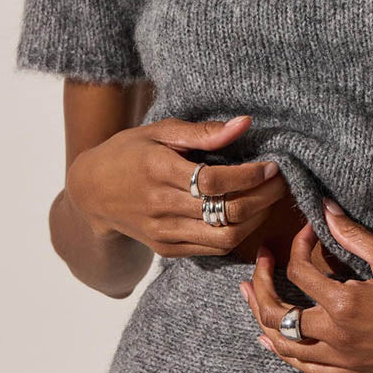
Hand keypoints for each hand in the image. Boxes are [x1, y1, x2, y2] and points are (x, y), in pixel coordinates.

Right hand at [65, 114, 285, 257]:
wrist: (91, 191)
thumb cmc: (130, 151)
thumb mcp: (160, 130)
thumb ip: (203, 131)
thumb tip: (245, 123)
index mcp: (158, 170)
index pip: (214, 181)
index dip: (249, 176)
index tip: (272, 165)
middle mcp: (160, 205)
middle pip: (225, 211)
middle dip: (262, 198)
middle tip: (281, 182)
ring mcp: (163, 232)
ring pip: (223, 236)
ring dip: (255, 220)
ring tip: (270, 199)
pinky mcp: (166, 249)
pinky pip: (212, 249)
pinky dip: (238, 235)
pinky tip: (250, 216)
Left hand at [240, 199, 372, 372]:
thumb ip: (351, 234)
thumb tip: (325, 208)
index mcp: (342, 305)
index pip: (300, 272)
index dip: (298, 244)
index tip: (309, 228)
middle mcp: (336, 337)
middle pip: (278, 314)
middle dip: (262, 285)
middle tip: (260, 262)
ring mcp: (345, 359)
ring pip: (287, 348)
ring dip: (263, 322)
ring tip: (251, 299)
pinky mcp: (357, 372)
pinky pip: (311, 369)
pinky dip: (289, 355)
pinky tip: (276, 344)